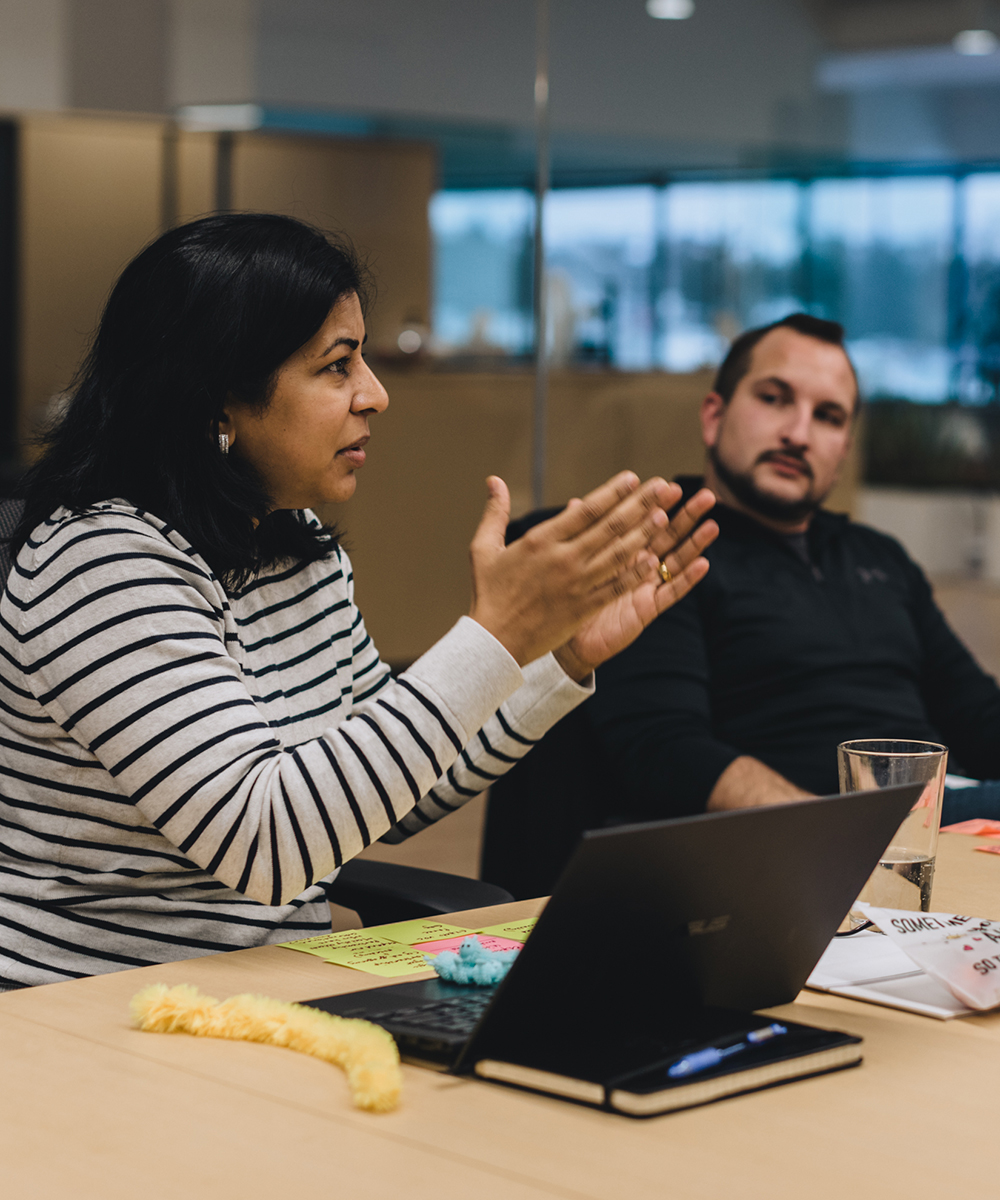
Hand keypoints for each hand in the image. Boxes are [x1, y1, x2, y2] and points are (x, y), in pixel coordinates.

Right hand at [468, 471, 675, 667]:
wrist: (494, 642)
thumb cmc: (488, 594)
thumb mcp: (483, 549)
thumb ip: (494, 512)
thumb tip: (493, 480)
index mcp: (541, 541)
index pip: (585, 509)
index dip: (613, 492)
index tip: (633, 478)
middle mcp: (563, 559)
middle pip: (609, 526)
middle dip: (640, 504)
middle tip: (663, 488)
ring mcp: (576, 584)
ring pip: (618, 554)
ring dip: (644, 534)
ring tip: (664, 517)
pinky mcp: (583, 607)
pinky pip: (615, 586)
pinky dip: (635, 573)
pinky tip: (653, 561)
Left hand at [552, 489, 718, 679]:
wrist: (565, 637)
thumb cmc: (566, 597)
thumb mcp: (573, 561)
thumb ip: (579, 533)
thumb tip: (574, 503)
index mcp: (621, 549)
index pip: (644, 521)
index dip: (657, 504)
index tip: (669, 485)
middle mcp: (638, 565)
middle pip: (668, 537)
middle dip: (687, 517)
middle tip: (707, 497)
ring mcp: (645, 586)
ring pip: (676, 561)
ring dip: (695, 543)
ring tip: (713, 524)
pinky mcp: (647, 608)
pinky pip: (671, 593)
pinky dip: (687, 579)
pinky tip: (703, 564)